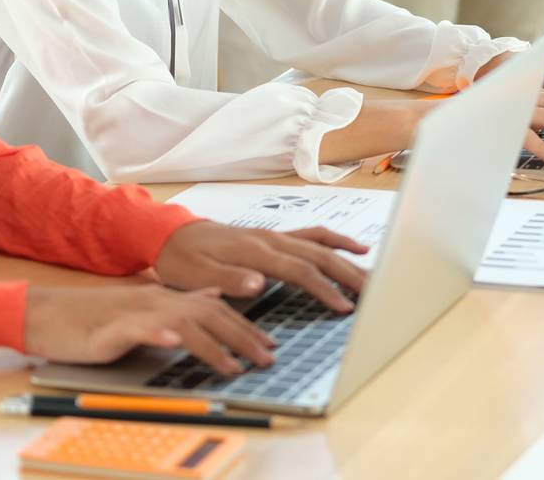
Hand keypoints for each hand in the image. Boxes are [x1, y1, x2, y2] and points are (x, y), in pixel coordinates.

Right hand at [24, 284, 275, 374]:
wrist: (49, 315)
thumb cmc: (94, 319)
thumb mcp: (144, 311)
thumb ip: (179, 305)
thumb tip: (211, 300)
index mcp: (167, 299)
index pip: (216, 311)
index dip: (246, 327)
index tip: (269, 344)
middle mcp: (159, 301)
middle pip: (210, 315)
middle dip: (243, 337)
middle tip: (267, 358)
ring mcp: (138, 311)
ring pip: (184, 323)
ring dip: (212, 345)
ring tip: (234, 365)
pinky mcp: (114, 326)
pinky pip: (142, 328)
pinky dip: (160, 335)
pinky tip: (174, 343)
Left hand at [154, 221, 368, 313]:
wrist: (170, 235)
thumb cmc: (182, 260)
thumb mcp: (195, 276)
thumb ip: (229, 280)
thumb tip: (260, 284)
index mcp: (255, 251)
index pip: (299, 271)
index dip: (324, 289)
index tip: (344, 308)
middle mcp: (271, 240)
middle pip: (320, 255)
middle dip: (349, 274)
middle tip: (373, 295)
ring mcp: (275, 236)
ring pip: (321, 244)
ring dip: (349, 259)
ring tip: (372, 275)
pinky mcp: (275, 237)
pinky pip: (313, 235)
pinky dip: (336, 241)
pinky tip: (354, 249)